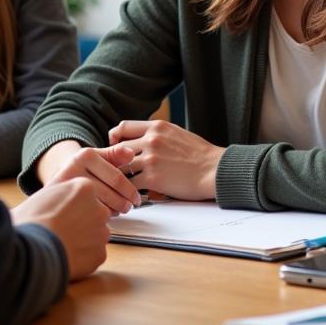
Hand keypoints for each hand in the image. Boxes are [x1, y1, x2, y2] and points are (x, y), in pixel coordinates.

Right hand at [12, 177, 110, 280]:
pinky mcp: (100, 254)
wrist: (31, 254)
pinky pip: (93, 255)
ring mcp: (101, 232)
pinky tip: (65, 258)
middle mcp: (99, 208)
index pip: (83, 196)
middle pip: (93, 214)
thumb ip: (58, 186)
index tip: (56, 216)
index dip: (68, 207)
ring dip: (83, 241)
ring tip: (60, 247)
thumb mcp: (42, 194)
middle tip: (59, 232)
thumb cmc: (28, 223)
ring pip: (95, 235)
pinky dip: (82, 259)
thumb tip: (63, 183)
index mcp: (84, 187)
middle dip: (80, 223)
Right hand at [38, 141, 141, 213]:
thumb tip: (131, 154)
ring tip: (114, 213)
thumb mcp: (90, 161)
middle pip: (110, 194)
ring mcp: (67, 190)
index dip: (129, 190)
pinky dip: (98, 224)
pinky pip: (91, 221)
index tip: (135, 198)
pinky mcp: (63, 209)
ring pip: (102, 208)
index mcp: (83, 156)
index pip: (116, 178)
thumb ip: (112, 156)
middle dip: (123, 204)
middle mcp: (75, 170)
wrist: (45, 196)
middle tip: (127, 209)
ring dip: (112, 214)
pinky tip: (95, 221)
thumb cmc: (73, 177)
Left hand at [107, 119, 224, 200]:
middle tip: (111, 171)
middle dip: (113, 160)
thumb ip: (159, 134)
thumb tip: (145, 139)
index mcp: (157, 127)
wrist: (214, 169)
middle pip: (118, 148)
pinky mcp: (153, 178)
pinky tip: (131, 197)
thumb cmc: (200, 154)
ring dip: (119, 178)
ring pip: (121, 167)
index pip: (123, 127)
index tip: (114, 147)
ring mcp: (151, 159)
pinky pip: (131, 185)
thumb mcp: (178, 133)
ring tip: (117, 187)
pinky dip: (128, 192)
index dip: (115, 138)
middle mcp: (151, 140)